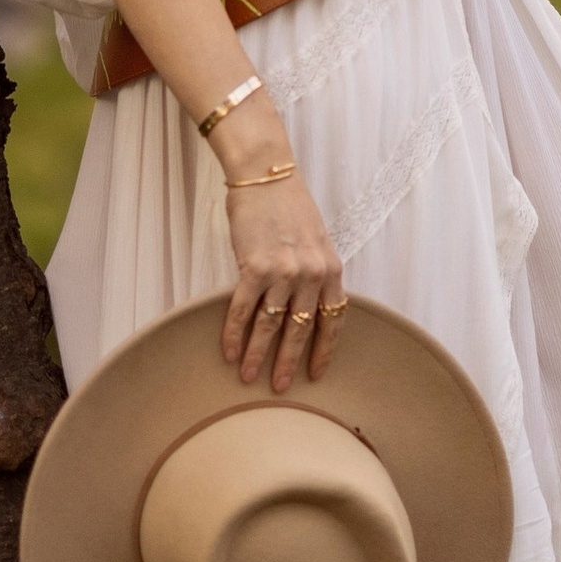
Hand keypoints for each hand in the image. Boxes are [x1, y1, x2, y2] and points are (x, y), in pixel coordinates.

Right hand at [213, 111, 345, 391]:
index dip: (323, 350)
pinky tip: (227, 351)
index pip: (333, 319)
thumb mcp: (316, 240)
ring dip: (256, 355)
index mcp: (331, 267)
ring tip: (247, 377)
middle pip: (301, 329)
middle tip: (280, 388)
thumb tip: (304, 310)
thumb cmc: (289, 206)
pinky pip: (242, 309)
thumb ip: (314, 274)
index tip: (316, 374)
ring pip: (270, 326)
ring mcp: (283, 271)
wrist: (265, 173)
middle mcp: (311, 273)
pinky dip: (233, 333)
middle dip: (289, 362)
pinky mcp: (254, 267)